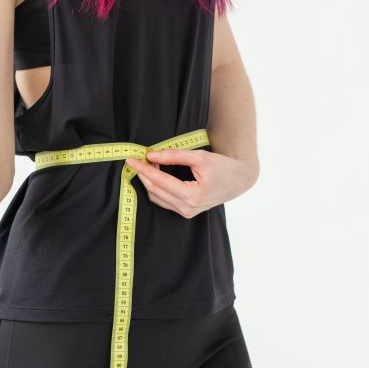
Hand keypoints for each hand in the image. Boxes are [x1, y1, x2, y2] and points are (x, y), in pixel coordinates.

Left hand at [124, 148, 257, 218]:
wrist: (237, 181)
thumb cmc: (222, 167)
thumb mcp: (199, 157)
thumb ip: (174, 155)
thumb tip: (151, 155)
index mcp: (192, 195)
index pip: (159, 181)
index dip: (143, 169)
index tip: (130, 159)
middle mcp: (187, 208)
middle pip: (155, 190)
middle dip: (143, 174)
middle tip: (138, 159)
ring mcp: (186, 212)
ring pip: (156, 197)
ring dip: (148, 181)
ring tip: (148, 164)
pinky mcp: (185, 212)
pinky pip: (163, 201)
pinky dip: (156, 188)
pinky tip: (155, 175)